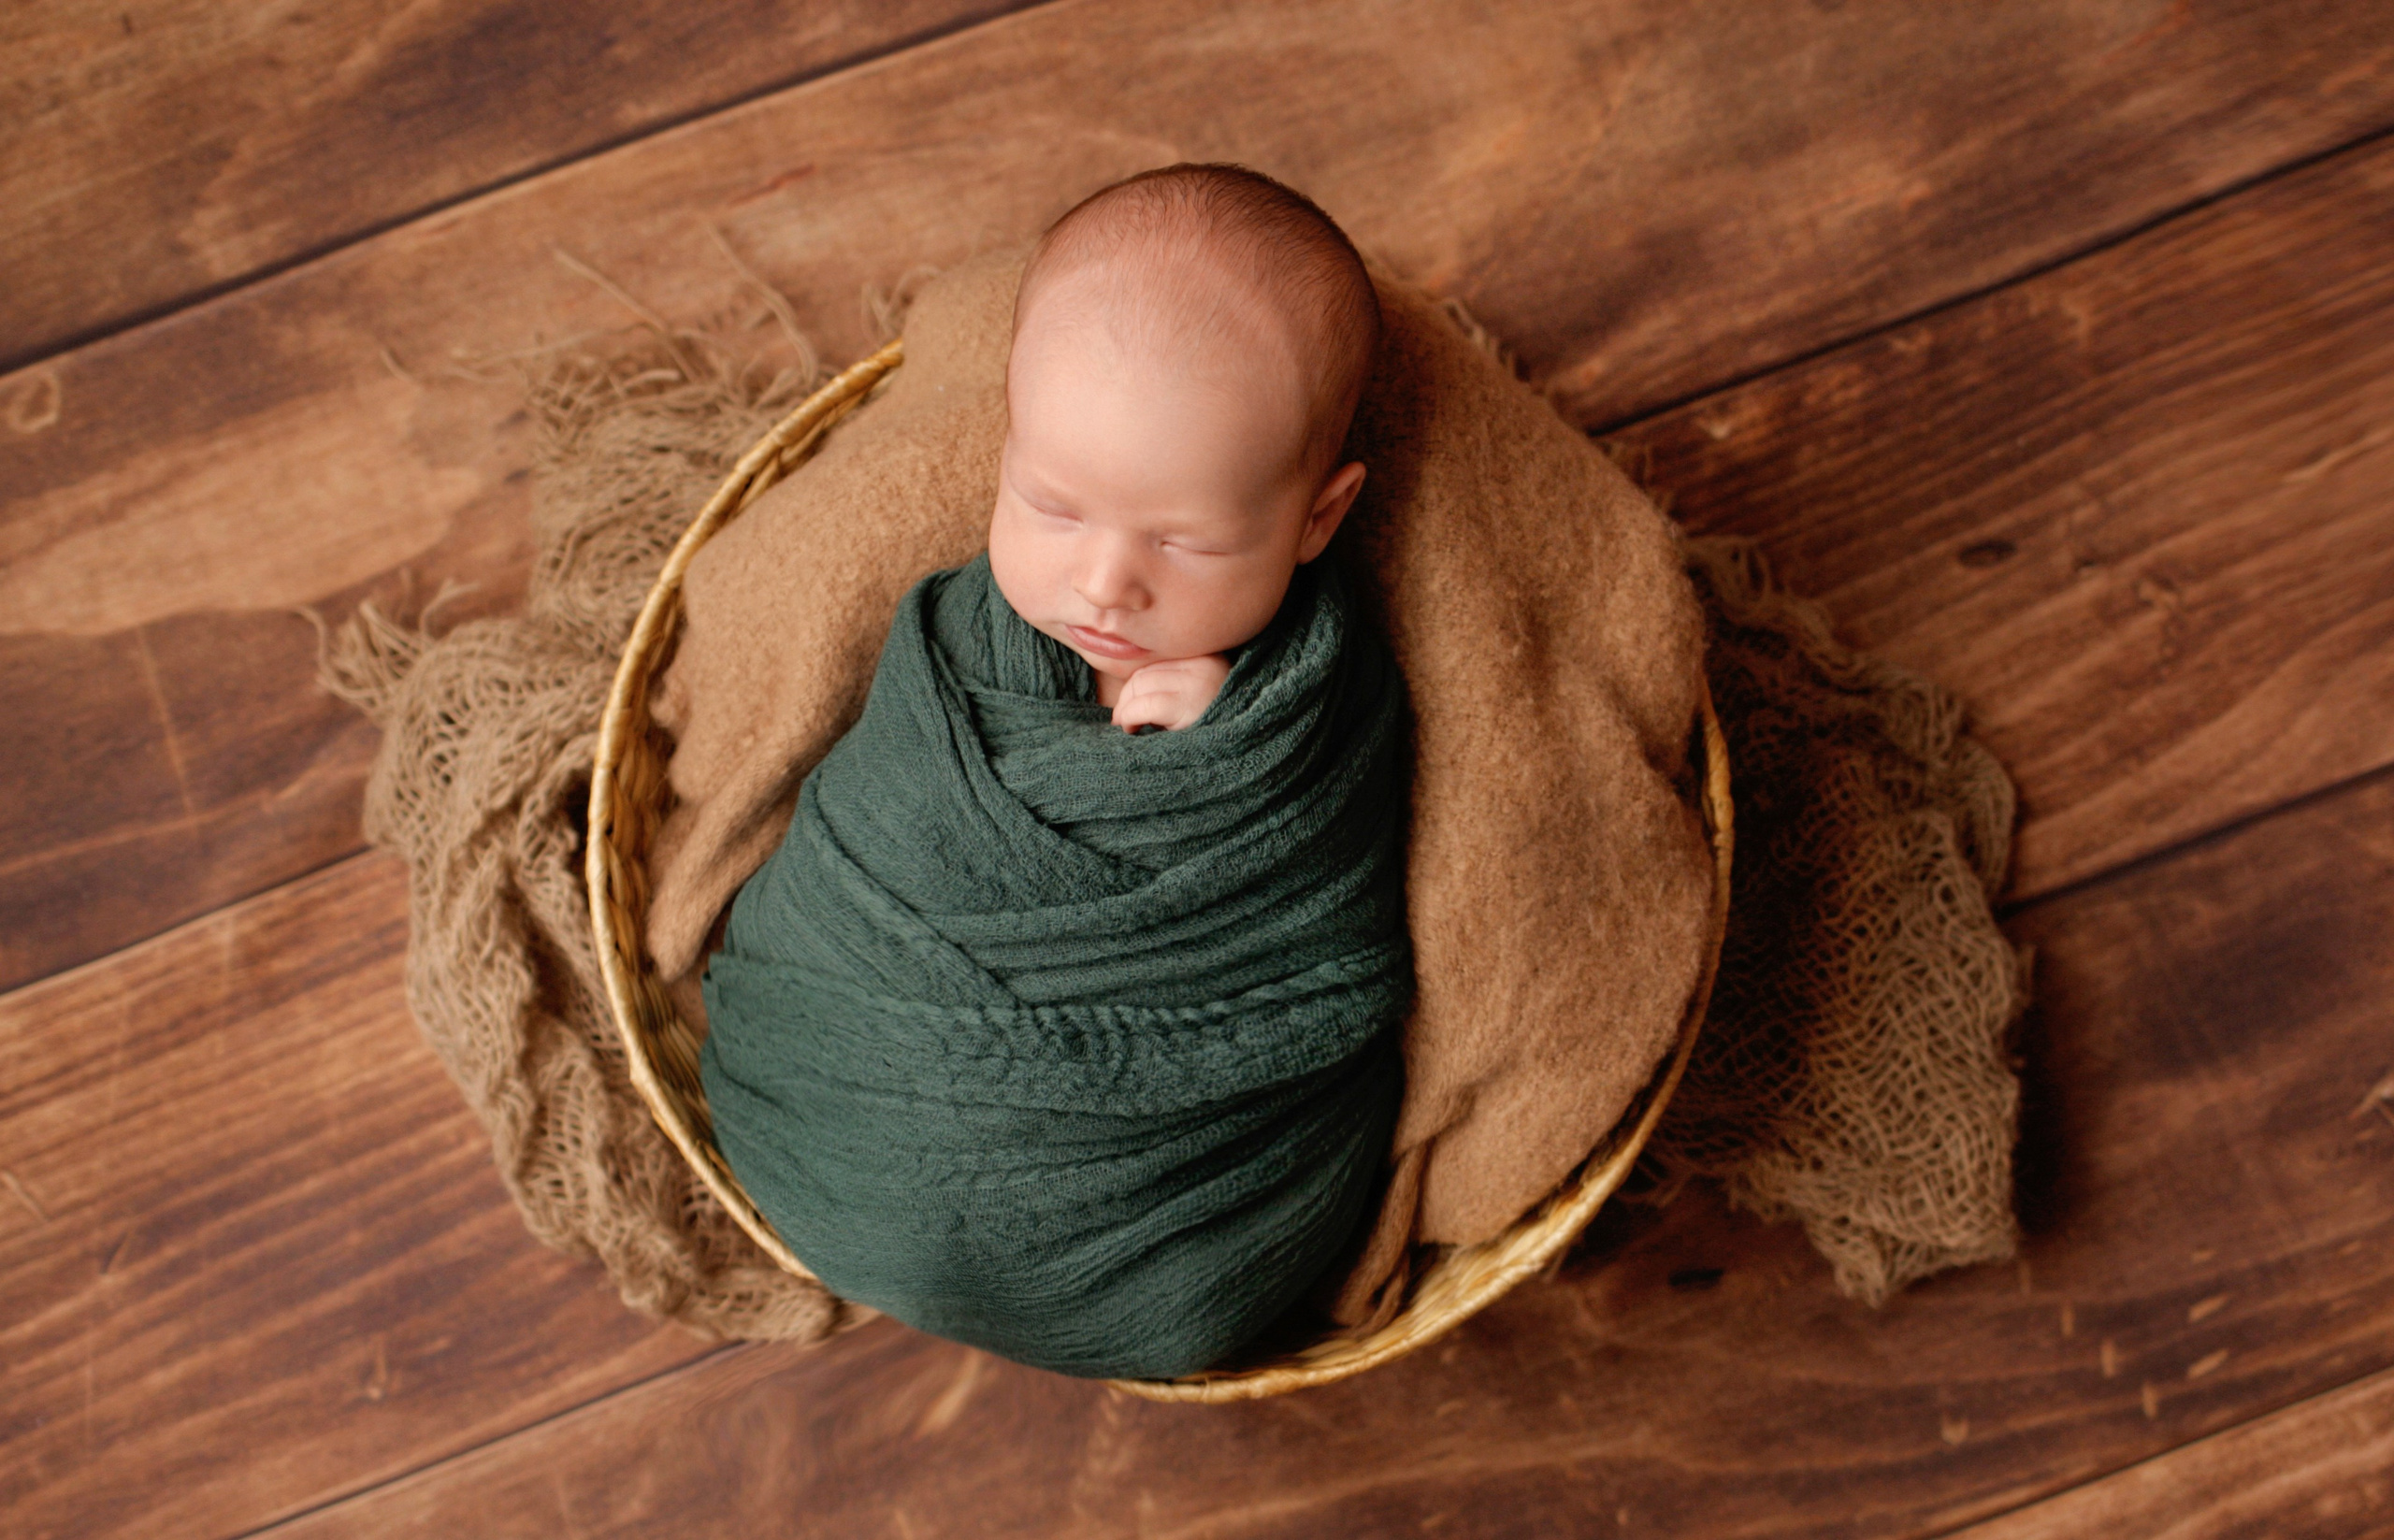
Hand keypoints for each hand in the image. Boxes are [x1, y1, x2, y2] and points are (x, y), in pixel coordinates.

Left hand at [1110, 654, 1230, 732]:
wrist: (1237, 753)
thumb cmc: (1213, 730)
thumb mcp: (1195, 697)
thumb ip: (1171, 684)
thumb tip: (1129, 690)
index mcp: (1205, 658)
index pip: (1155, 663)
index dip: (1133, 687)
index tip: (1127, 707)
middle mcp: (1203, 664)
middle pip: (1144, 673)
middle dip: (1125, 699)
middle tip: (1122, 721)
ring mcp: (1197, 682)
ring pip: (1140, 686)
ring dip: (1125, 709)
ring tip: (1129, 727)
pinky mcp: (1189, 704)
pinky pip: (1144, 705)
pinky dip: (1129, 717)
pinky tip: (1132, 729)